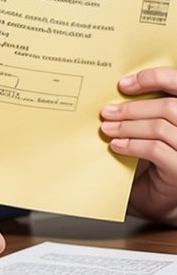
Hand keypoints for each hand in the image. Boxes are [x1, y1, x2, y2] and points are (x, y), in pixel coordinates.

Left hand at [100, 68, 176, 224]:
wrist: (162, 196)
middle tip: (106, 112)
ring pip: (160, 128)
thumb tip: (119, 88)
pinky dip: (131, 145)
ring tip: (107, 129)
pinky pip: (155, 150)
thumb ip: (148, 109)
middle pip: (169, 107)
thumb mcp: (154, 127)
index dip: (154, 78)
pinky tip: (116, 145)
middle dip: (132, 108)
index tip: (123, 85)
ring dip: (127, 126)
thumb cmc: (158, 156)